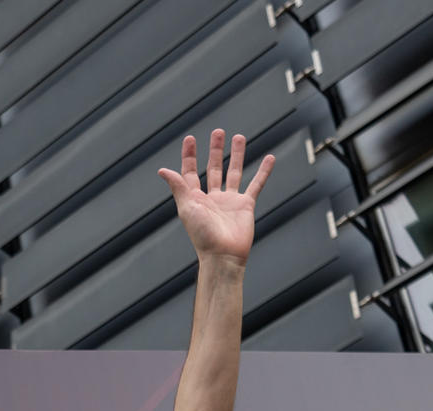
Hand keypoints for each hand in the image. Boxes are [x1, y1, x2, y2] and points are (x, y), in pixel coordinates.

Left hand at [156, 129, 273, 265]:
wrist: (224, 255)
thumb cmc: (203, 235)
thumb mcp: (187, 208)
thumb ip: (178, 187)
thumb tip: (163, 170)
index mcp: (195, 198)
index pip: (190, 172)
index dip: (189, 155)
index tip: (191, 139)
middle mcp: (212, 197)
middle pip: (213, 168)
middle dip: (215, 150)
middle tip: (218, 132)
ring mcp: (230, 201)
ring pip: (234, 172)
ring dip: (237, 155)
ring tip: (239, 137)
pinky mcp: (246, 205)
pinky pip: (256, 184)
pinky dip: (263, 172)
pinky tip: (269, 158)